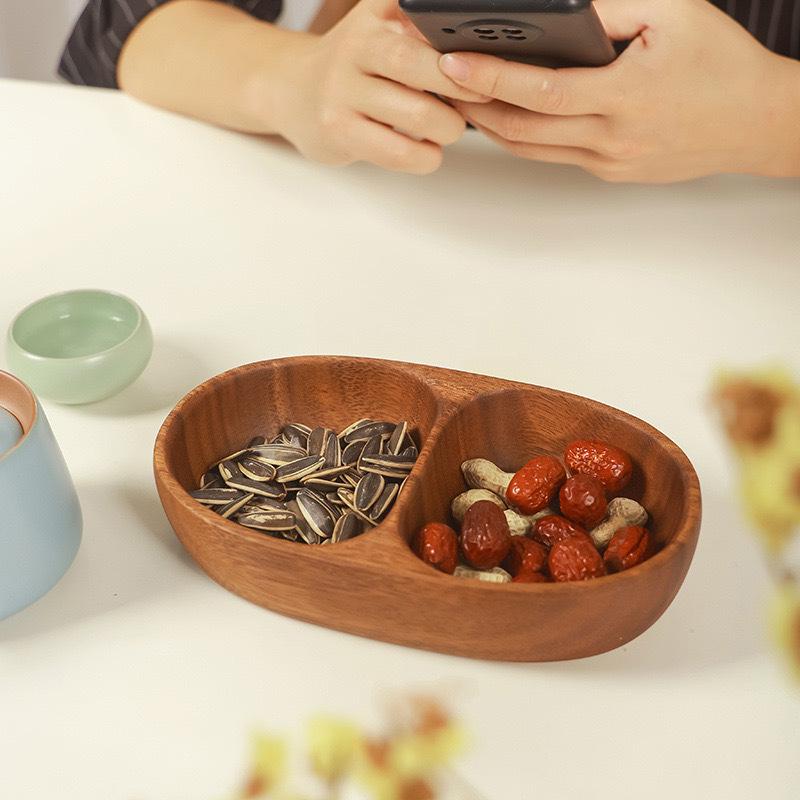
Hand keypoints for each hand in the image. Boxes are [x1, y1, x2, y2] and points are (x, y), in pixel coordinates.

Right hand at [268, 0, 487, 172]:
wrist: (293, 93)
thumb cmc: (355, 65)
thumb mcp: (380, 26)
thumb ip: (419, 24)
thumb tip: (479, 39)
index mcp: (374, 14)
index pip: (418, 12)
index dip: (452, 35)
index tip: (484, 54)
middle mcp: (355, 46)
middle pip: (416, 63)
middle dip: (459, 85)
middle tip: (480, 97)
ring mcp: (343, 91)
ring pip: (415, 114)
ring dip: (447, 127)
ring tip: (450, 128)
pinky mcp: (339, 131)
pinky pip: (397, 151)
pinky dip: (425, 156)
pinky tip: (429, 151)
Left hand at [439, 0, 799, 181]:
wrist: (756, 122)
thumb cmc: (721, 63)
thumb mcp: (673, 14)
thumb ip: (611, 10)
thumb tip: (555, 10)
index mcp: (626, 97)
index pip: (541, 90)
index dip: (490, 78)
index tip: (451, 63)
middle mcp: (612, 139)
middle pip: (523, 129)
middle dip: (475, 106)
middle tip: (441, 82)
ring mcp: (609, 163)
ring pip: (532, 150)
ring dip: (492, 126)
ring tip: (464, 98)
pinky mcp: (610, 174)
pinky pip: (554, 157)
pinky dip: (524, 137)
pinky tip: (508, 115)